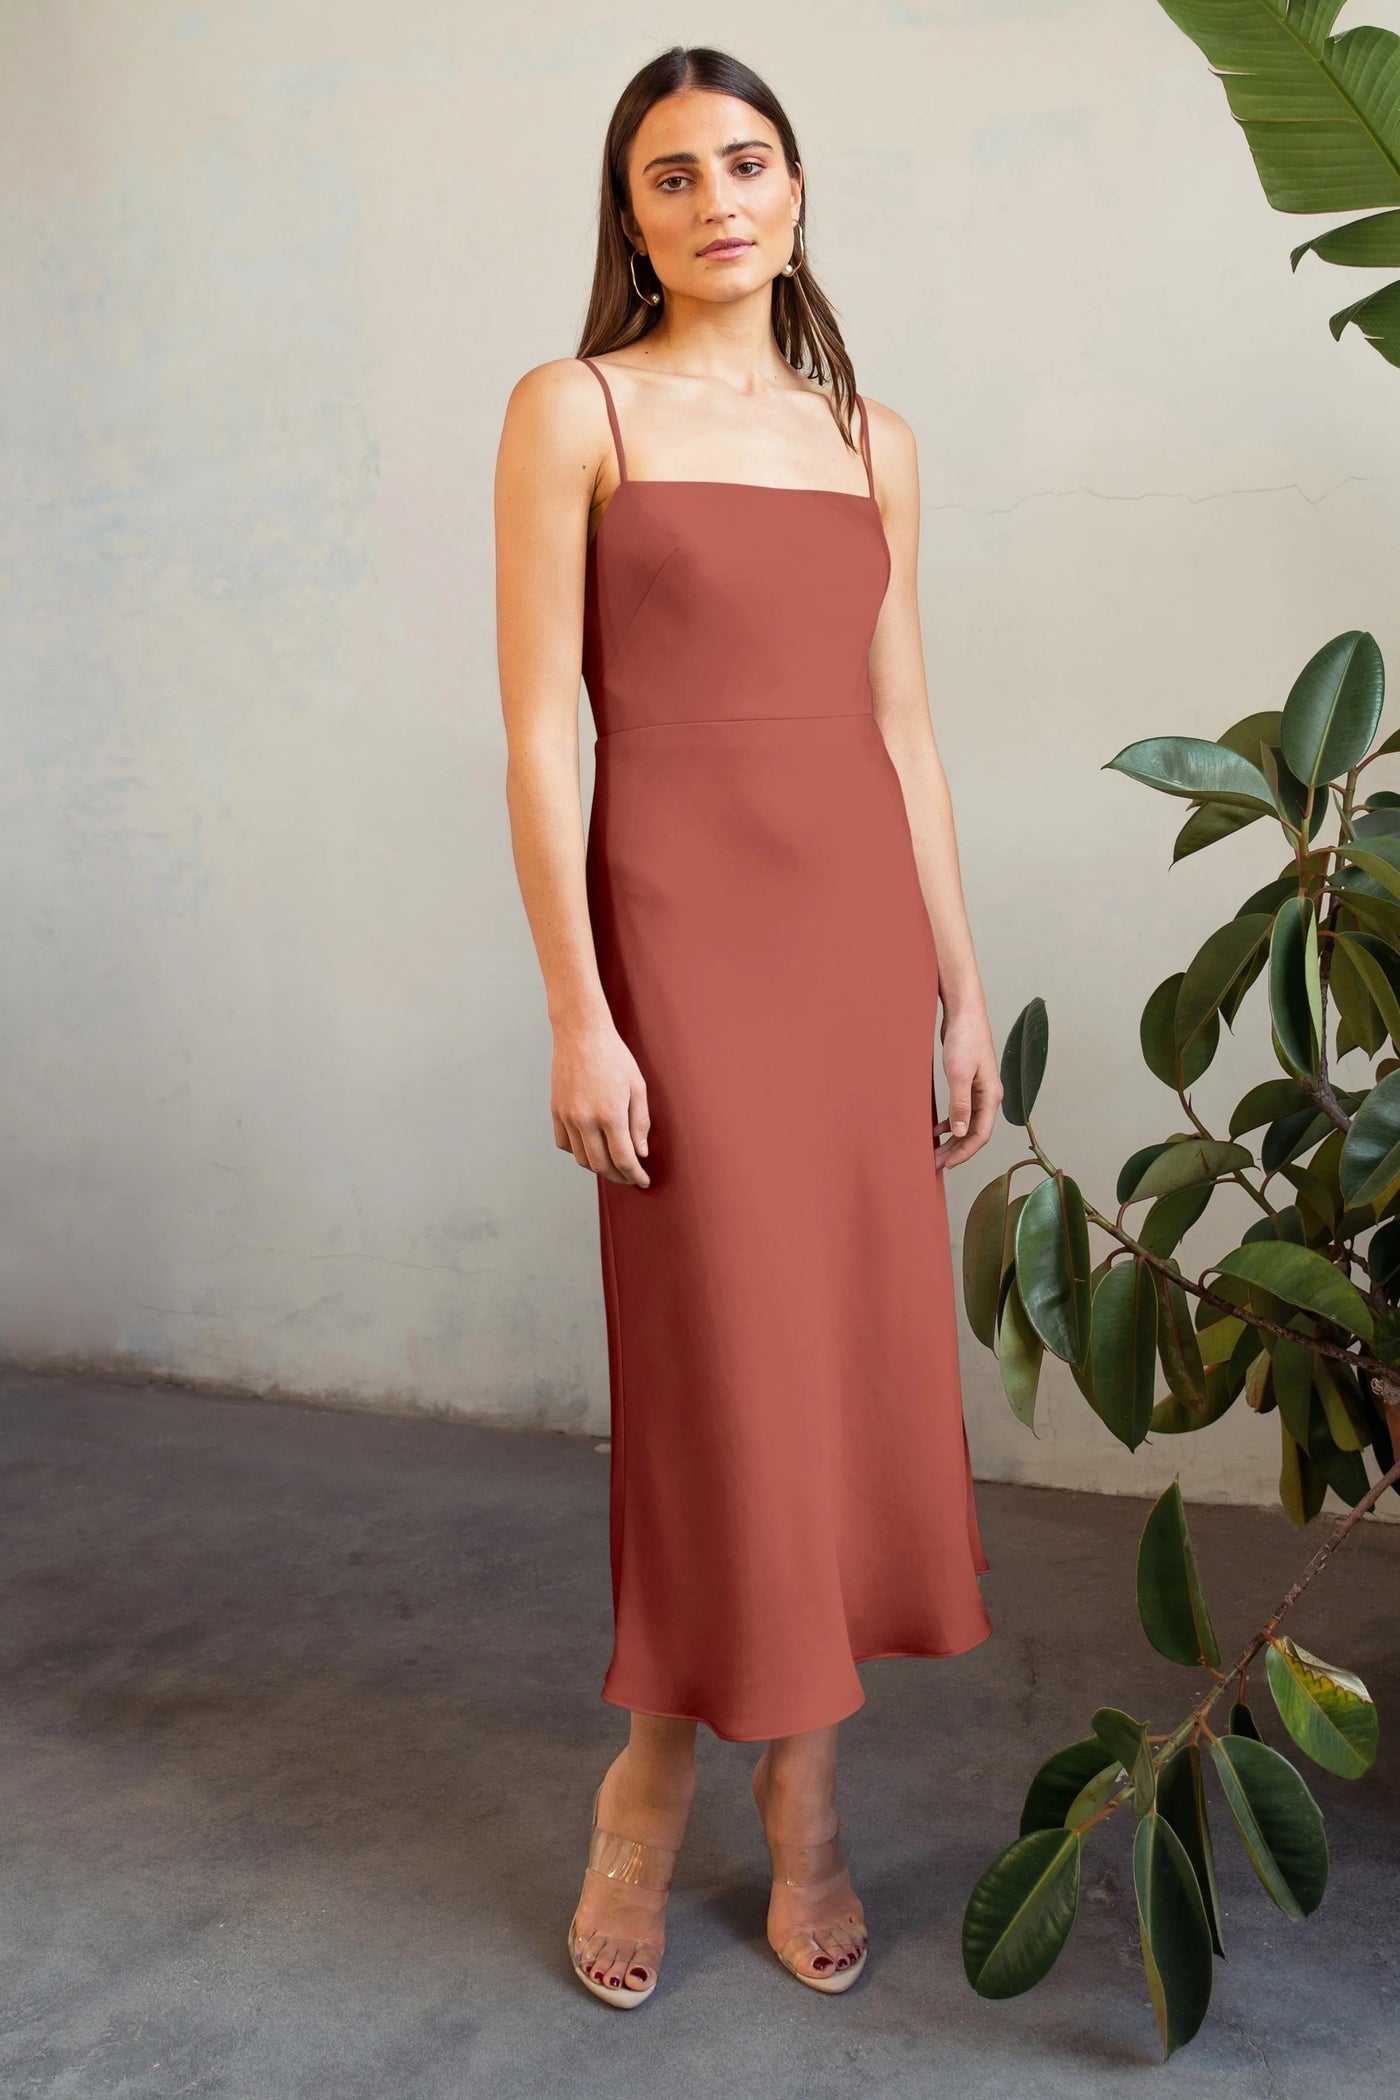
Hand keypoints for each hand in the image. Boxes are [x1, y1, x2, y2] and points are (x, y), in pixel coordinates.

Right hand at [551, 1018, 651, 1186]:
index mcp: (610, 1114)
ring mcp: (567, 1116)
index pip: (623, 1159)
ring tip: (612, 1164)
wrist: (580, 1034)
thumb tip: (640, 1152)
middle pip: (601, 1165)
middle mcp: (585, 1119)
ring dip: (598, 1167)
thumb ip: (640, 1123)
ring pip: (581, 1158)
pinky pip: (564, 1144)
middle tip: (630, 1177)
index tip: (643, 1181)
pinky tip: (591, 1147)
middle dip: (618, 1176)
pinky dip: (578, 1152)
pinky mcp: (555, 1111)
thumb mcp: (638, 1087)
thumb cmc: (614, 1056)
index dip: (635, 1175)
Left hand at [935, 1006, 1001, 1170]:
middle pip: (974, 1133)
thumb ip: (960, 1104)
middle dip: (956, 1151)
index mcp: (991, 1097)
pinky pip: (961, 1112)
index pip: (980, 1135)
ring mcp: (979, 1091)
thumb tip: (959, 1132)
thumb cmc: (965, 1039)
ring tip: (934, 1152)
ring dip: (952, 1139)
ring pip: (967, 1124)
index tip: (947, 1164)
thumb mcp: (959, 1074)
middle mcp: (988, 1097)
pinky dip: (949, 1123)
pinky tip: (936, 1129)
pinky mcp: (968, 1084)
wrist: (965, 1013)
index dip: (964, 1153)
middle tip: (935, 1164)